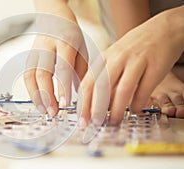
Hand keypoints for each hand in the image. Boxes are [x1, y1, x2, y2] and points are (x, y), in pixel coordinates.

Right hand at [24, 1, 86, 115]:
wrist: (52, 17)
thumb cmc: (70, 33)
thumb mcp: (82, 48)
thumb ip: (81, 70)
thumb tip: (80, 94)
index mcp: (65, 42)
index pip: (63, 67)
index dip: (63, 87)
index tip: (65, 103)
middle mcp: (47, 46)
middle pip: (43, 73)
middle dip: (47, 95)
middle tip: (53, 112)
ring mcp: (35, 51)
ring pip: (30, 76)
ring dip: (36, 96)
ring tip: (44, 111)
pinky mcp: (28, 57)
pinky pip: (26, 76)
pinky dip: (31, 91)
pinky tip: (38, 102)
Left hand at [78, 7, 183, 124]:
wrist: (162, 29)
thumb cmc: (135, 47)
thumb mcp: (114, 57)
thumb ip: (105, 76)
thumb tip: (95, 102)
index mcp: (105, 57)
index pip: (88, 83)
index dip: (83, 103)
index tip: (82, 118)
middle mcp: (117, 58)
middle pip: (101, 87)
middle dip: (95, 109)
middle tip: (94, 124)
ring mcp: (136, 61)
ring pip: (121, 90)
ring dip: (116, 110)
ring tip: (114, 121)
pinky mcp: (154, 67)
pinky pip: (143, 90)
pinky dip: (137, 104)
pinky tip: (134, 110)